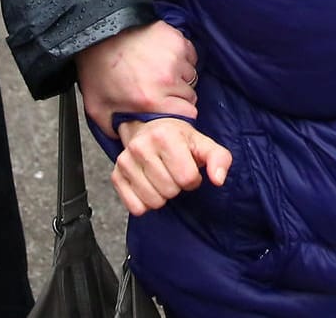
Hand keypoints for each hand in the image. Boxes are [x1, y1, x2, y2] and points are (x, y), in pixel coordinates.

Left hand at [75, 21, 198, 133]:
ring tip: (159, 72)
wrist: (96, 35)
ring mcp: (174, 57)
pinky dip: (181, 58)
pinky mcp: (176, 39)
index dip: (178, 114)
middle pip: (190, 96)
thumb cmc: (97, 70)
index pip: (187, 115)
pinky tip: (163, 58)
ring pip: (190, 75)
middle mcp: (167, 79)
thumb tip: (132, 143)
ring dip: (179, 76)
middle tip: (160, 90)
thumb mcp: (99, 109)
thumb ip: (118, 131)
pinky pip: (190, 55)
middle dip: (178, 96)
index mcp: (150, 100)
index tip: (170, 110)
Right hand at [112, 117, 230, 215]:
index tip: (188, 168)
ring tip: (162, 178)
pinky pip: (135, 208)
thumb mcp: (204, 144)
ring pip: (153, 201)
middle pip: (170, 191)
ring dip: (162, 196)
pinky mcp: (116, 176)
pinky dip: (145, 203)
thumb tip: (218, 179)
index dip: (193, 178)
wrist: (149, 128)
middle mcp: (141, 146)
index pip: (187, 178)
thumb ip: (220, 159)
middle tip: (173, 172)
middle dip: (177, 186)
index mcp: (165, 136)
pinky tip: (148, 186)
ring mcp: (125, 161)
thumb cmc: (179, 140)